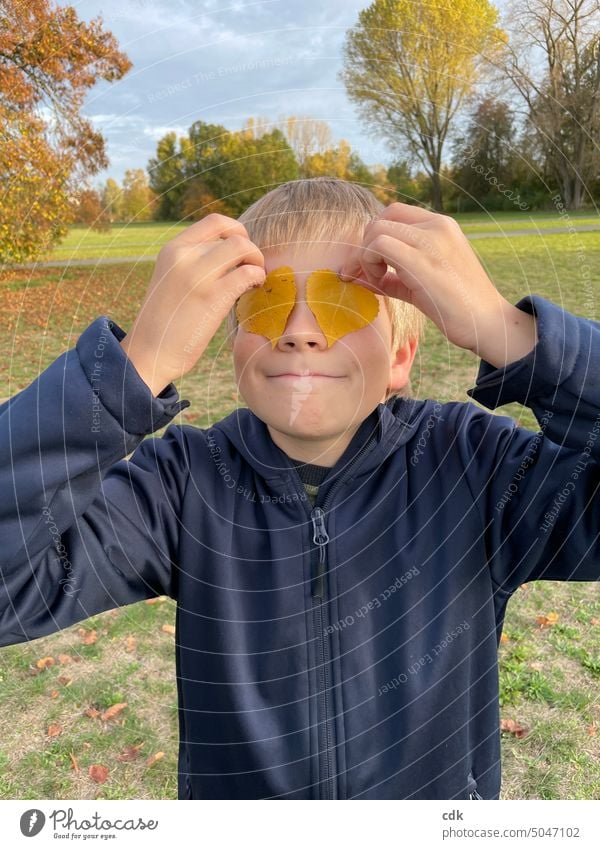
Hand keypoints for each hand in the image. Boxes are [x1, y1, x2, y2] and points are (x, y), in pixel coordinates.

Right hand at [120, 213, 265, 394]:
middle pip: (235, 236)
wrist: (148, 353)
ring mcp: (198, 275)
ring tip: (254, 282)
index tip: (241, 255)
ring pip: (243, 248)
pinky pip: (247, 273)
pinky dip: (257, 279)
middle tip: (251, 272)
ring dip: (257, 263)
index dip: (238, 233)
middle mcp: (184, 256)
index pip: (216, 222)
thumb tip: (229, 256)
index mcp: (173, 249)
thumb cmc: (164, 323)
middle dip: (252, 252)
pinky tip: (252, 291)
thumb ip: (194, 263)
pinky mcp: (212, 297)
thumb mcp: (172, 280)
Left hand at [340, 203, 536, 364]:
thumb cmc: (457, 308)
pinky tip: (378, 282)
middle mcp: (437, 226)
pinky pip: (379, 245)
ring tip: (377, 280)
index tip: (373, 264)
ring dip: (365, 256)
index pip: (394, 213)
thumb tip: (359, 277)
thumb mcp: (421, 283)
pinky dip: (368, 263)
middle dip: (365, 246)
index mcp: (441, 226)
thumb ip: (393, 276)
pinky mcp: (423, 261)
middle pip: (381, 219)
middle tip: (370, 275)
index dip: (375, 236)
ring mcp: (431, 240)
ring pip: (377, 230)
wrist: (488, 323)